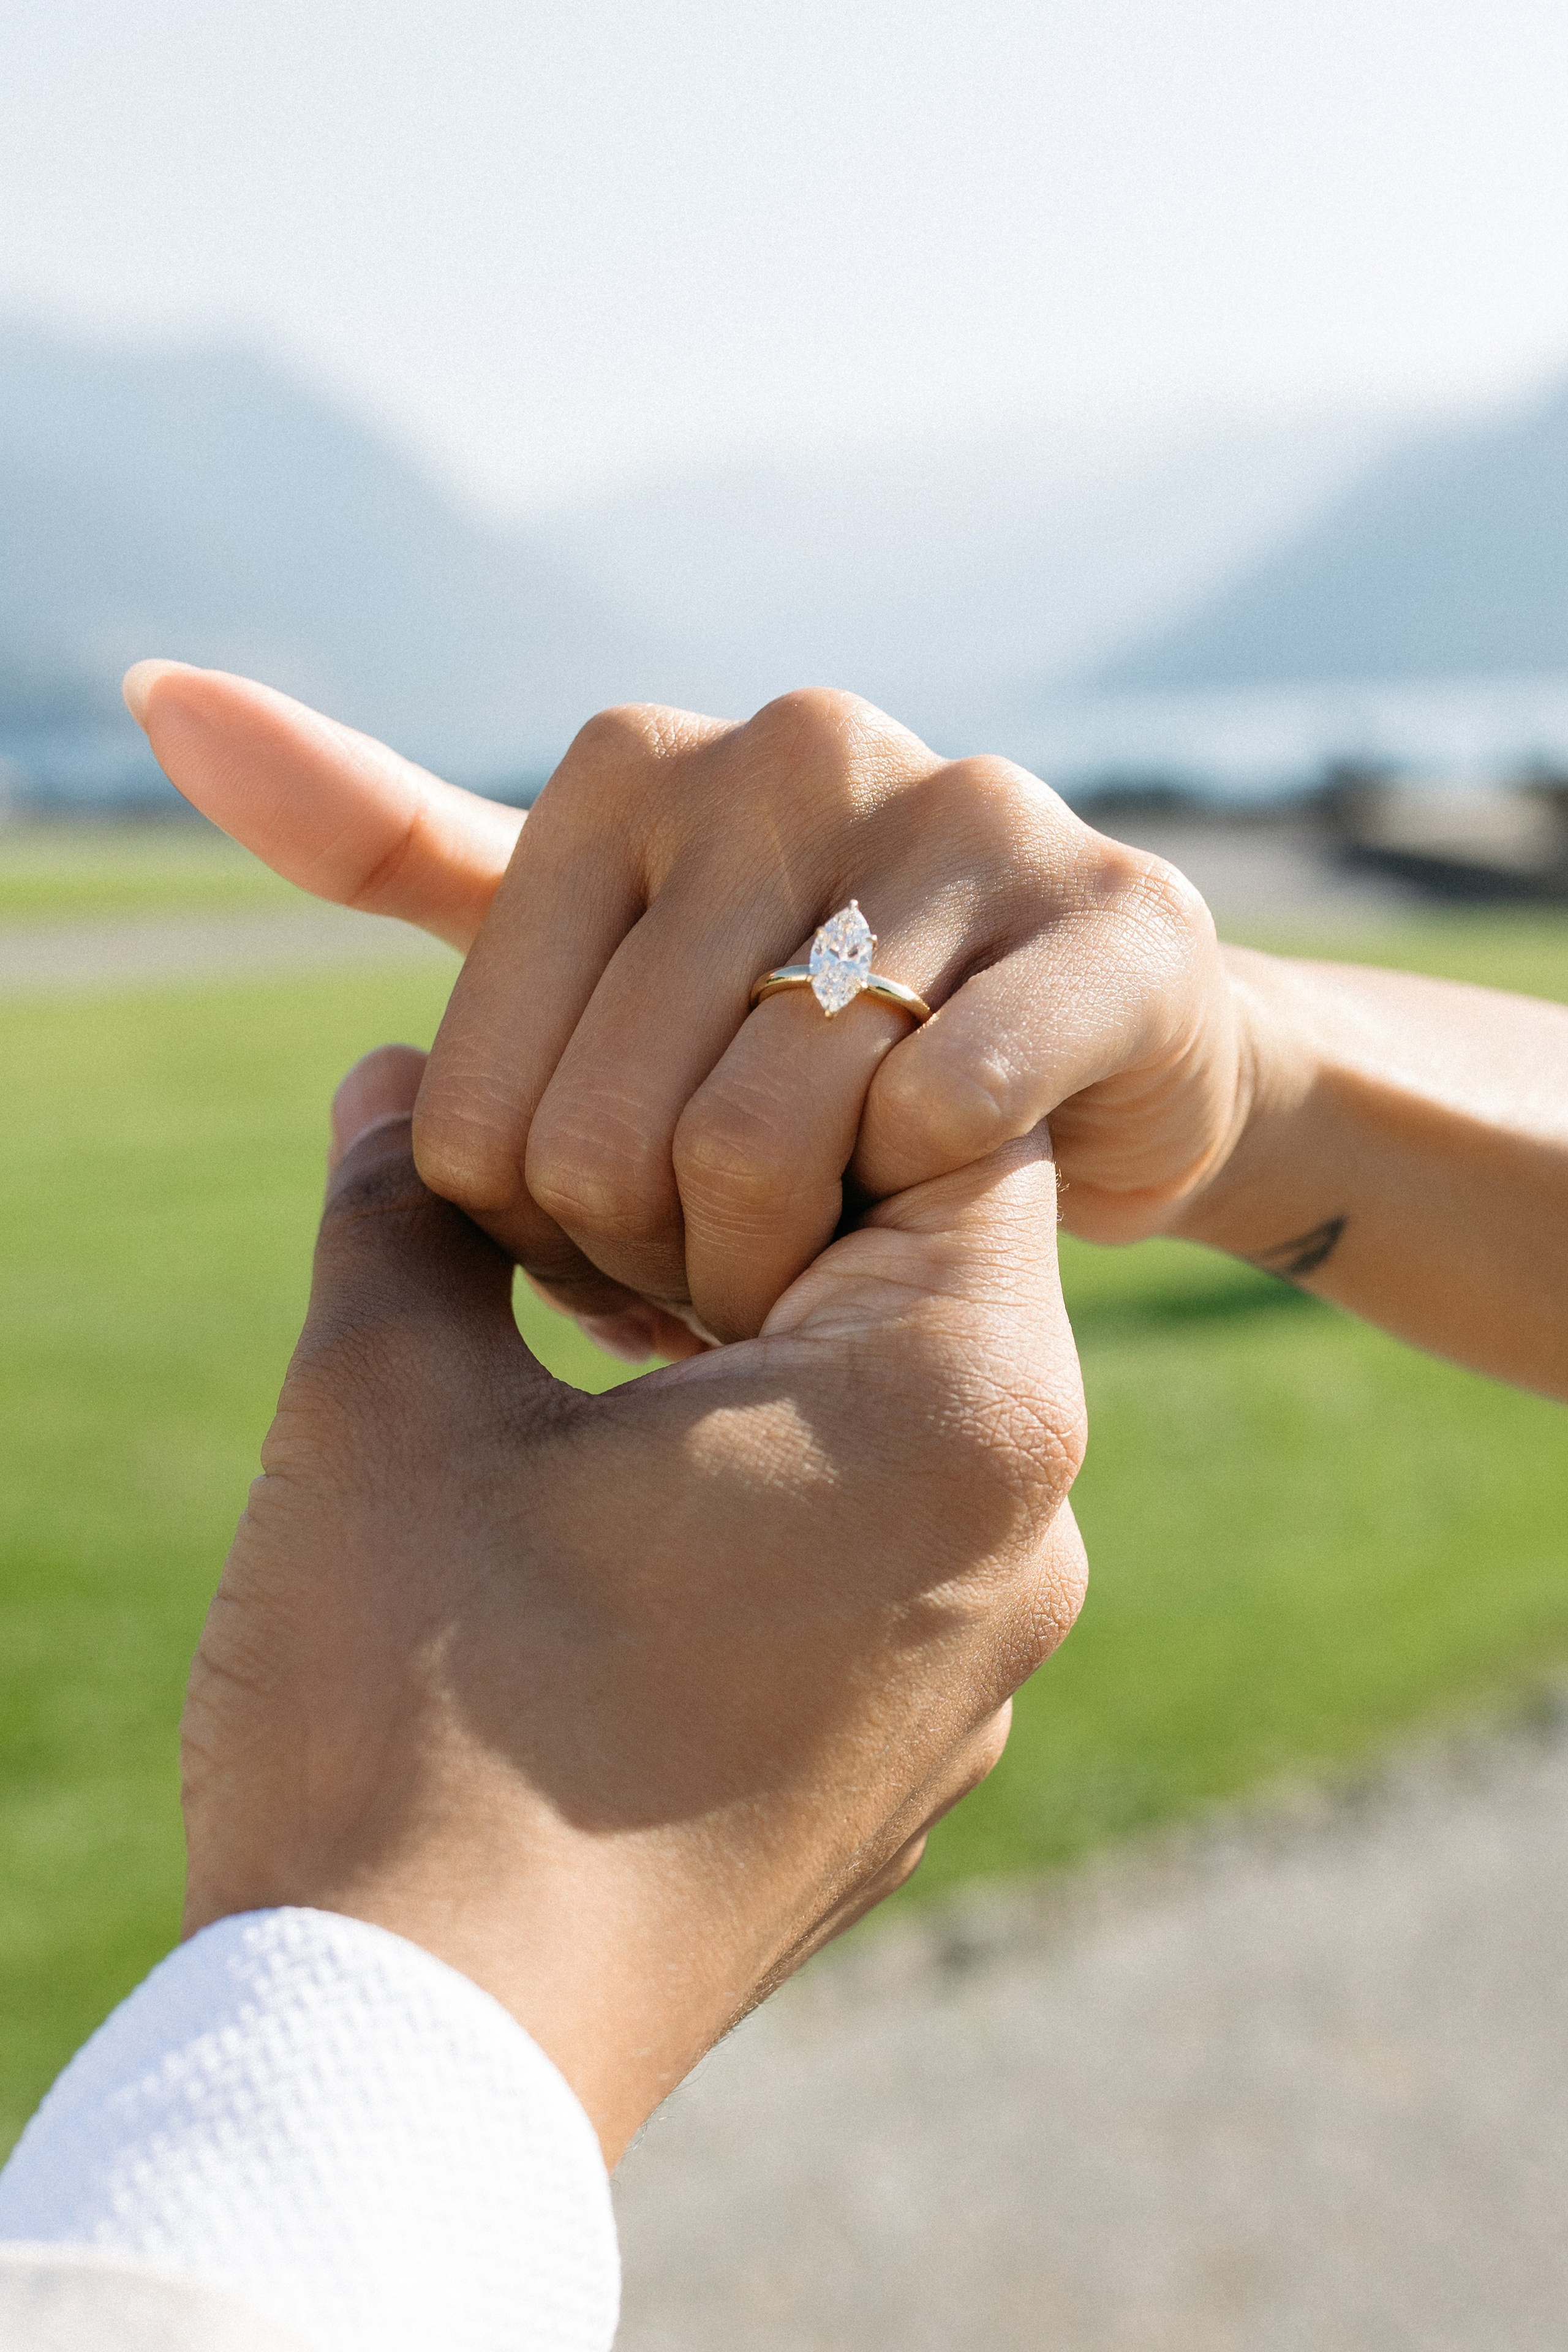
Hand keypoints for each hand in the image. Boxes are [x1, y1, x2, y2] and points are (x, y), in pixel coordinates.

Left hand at [125, 665, 1246, 1350]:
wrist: (1088, 1050)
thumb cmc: (803, 1013)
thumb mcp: (594, 935)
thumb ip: (396, 843)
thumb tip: (156, 692)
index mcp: (628, 763)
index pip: (467, 1102)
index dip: (538, 1232)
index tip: (616, 1243)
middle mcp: (793, 749)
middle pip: (612, 1129)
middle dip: (661, 1260)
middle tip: (732, 1275)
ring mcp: (967, 817)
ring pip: (769, 1129)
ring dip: (786, 1257)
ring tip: (821, 1259)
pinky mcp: (1116, 918)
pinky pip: (946, 1106)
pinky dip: (918, 1204)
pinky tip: (947, 1200)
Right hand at [180, 1047, 1087, 2162]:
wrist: (417, 2064)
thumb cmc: (424, 1713)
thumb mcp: (393, 1406)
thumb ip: (413, 1211)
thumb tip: (396, 1087)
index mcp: (961, 1410)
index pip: (936, 1124)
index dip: (770, 1084)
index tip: (621, 1149)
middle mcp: (1024, 1544)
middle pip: (920, 1279)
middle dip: (748, 1233)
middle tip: (570, 1257)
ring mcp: (977, 1679)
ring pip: (889, 1429)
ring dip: (744, 1375)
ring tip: (574, 1404)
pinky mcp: (908, 1774)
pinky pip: (870, 1567)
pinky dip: (760, 1508)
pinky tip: (604, 1549)